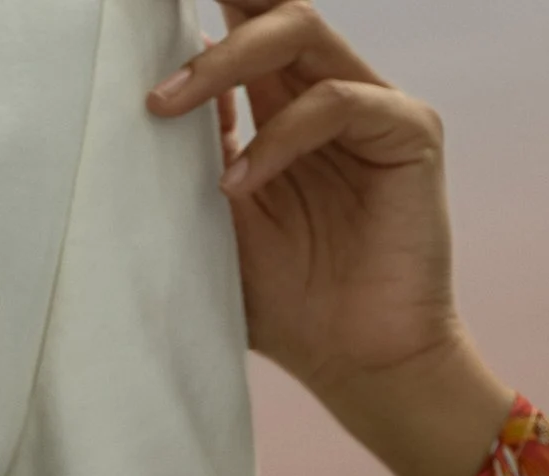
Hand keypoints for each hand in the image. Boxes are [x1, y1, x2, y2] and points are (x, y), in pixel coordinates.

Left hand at [149, 1, 514, 475]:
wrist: (358, 366)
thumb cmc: (289, 308)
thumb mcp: (219, 225)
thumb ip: (199, 155)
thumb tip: (160, 87)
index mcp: (282, 109)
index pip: (246, 27)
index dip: (209, 12)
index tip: (139, 13)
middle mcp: (327, 94)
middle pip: (273, 8)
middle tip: (152, 15)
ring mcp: (373, 107)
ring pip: (299, 30)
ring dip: (225, 61)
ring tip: (166, 107)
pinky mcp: (409, 131)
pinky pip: (336, 101)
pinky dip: (278, 137)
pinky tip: (239, 184)